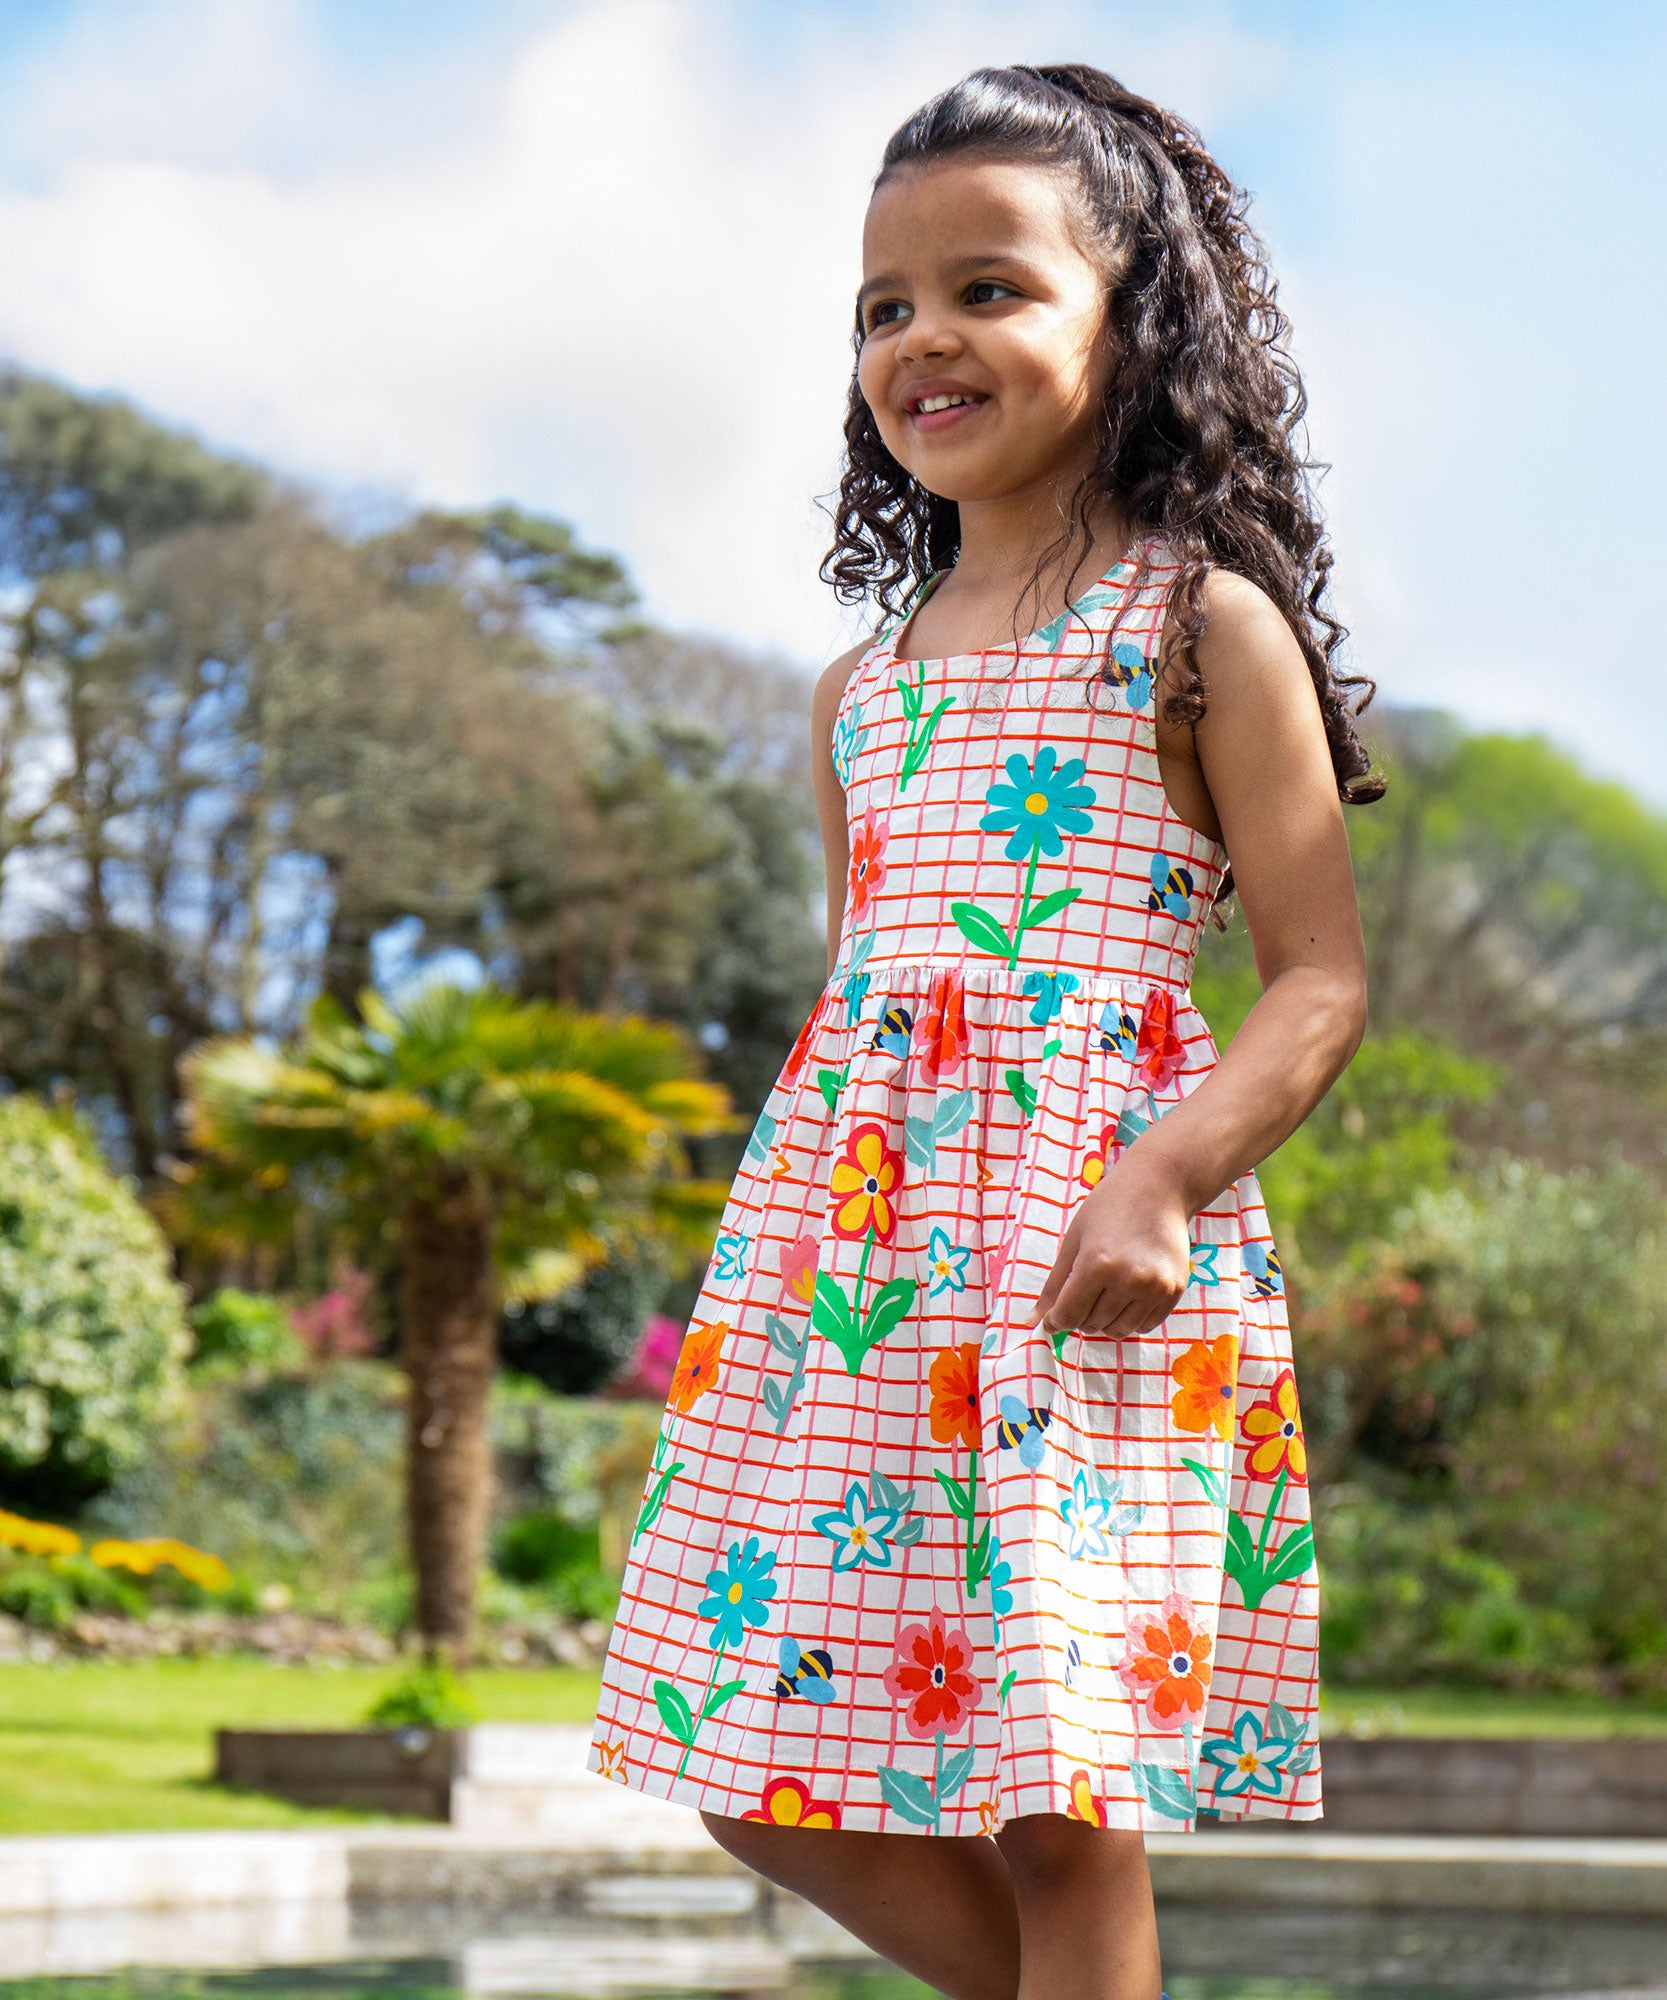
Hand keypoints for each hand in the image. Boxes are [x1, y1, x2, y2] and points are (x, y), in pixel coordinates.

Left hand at [1022, 1159, 1192, 1340]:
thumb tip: (1032, 1323)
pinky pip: (1146, 1325)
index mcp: (1096, 1264)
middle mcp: (1128, 1279)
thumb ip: (1054, 1285)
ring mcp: (1155, 1287)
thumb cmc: (1109, 1208)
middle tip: (1084, 1291)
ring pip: (1119, 1330)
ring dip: (1105, 1320)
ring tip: (1104, 1294)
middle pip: (1093, 1324)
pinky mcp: (1174, 1290)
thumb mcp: (1073, 1240)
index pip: (1069, 1315)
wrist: (1158, 1187)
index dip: (1056, 1320)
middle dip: (1080, 1316)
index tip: (1054, 1316)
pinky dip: (1130, 1318)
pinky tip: (1126, 1294)